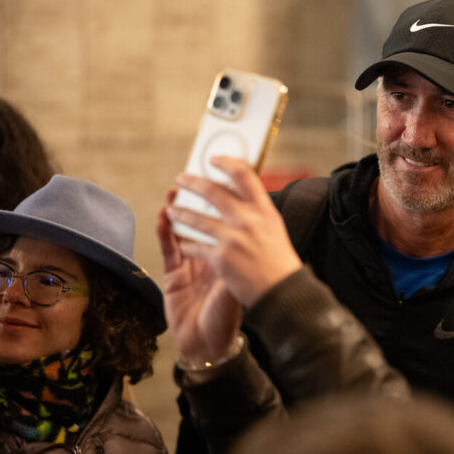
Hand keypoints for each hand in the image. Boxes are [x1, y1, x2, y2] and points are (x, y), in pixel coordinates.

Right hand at [158, 190, 242, 366]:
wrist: (209, 345)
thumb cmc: (228, 318)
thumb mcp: (236, 287)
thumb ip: (235, 264)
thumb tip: (241, 239)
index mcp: (231, 254)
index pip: (228, 221)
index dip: (225, 200)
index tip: (223, 179)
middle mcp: (212, 253)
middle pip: (204, 219)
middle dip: (198, 198)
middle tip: (193, 177)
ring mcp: (192, 261)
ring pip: (184, 229)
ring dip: (179, 210)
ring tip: (174, 190)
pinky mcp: (173, 273)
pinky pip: (168, 247)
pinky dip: (164, 231)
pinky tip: (162, 217)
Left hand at [165, 156, 301, 308]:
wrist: (281, 293)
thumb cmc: (278, 263)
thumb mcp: (274, 229)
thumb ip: (257, 212)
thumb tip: (239, 196)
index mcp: (264, 211)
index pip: (244, 175)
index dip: (227, 163)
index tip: (213, 160)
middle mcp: (248, 220)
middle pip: (213, 191)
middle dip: (192, 182)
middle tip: (181, 179)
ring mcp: (233, 238)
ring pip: (196, 218)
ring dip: (180, 213)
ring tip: (171, 210)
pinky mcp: (221, 257)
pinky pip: (195, 246)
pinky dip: (187, 244)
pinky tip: (182, 243)